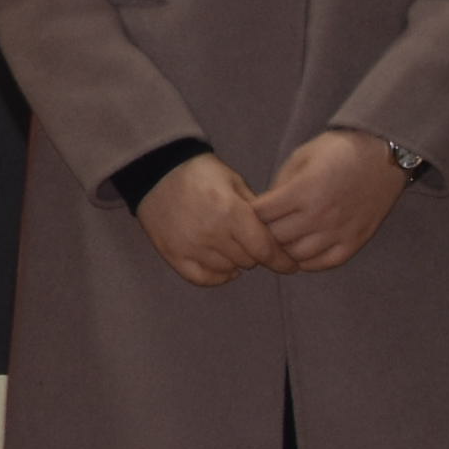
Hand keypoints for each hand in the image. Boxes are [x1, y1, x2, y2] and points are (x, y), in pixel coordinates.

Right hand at [138, 151, 274, 288]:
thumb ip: (257, 209)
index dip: (282, 261)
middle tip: (255, 243)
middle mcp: (212, 234)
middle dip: (258, 254)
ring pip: (228, 270)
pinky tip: (224, 267)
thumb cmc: (201, 173)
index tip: (291, 266)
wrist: (157, 169)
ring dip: (237, 262)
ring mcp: (191, 247)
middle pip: (249, 261)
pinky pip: (202, 278)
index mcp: (232, 213)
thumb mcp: (235, 182)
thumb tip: (277, 234)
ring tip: (235, 248)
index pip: (266, 249)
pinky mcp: (173, 254)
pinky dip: (217, 276)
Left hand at [253, 129, 411, 273]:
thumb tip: (265, 210)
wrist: (383, 154)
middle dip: (262, 233)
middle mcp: (320, 215)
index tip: (250, 211)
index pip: (261, 215)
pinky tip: (301, 251)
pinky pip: (324, 263)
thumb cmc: (339, 150)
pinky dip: (307, 261)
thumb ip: (280, 184)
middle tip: (260, 229)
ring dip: (283, 250)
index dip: (250, 213)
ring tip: (279, 240)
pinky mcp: (355, 241)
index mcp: (303, 191)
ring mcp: (339, 231)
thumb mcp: (301, 156)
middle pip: (275, 238)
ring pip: (296, 255)